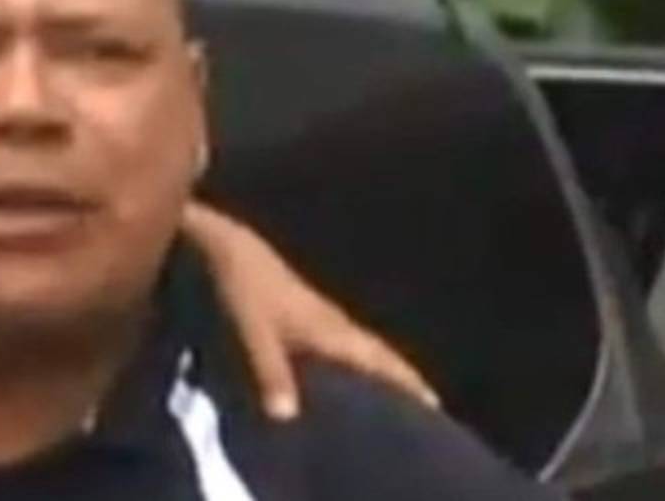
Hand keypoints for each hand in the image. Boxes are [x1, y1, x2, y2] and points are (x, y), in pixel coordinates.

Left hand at [182, 203, 438, 419]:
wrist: (228, 246)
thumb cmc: (243, 288)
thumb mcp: (255, 332)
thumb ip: (271, 371)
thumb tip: (287, 417)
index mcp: (329, 328)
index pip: (377, 358)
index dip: (405, 380)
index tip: (435, 404)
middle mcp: (333, 320)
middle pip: (377, 351)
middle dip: (403, 375)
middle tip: (430, 404)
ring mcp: (320, 313)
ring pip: (361, 344)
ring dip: (382, 365)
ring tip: (398, 391)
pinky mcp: (304, 310)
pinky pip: (343, 340)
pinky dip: (356, 356)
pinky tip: (346, 367)